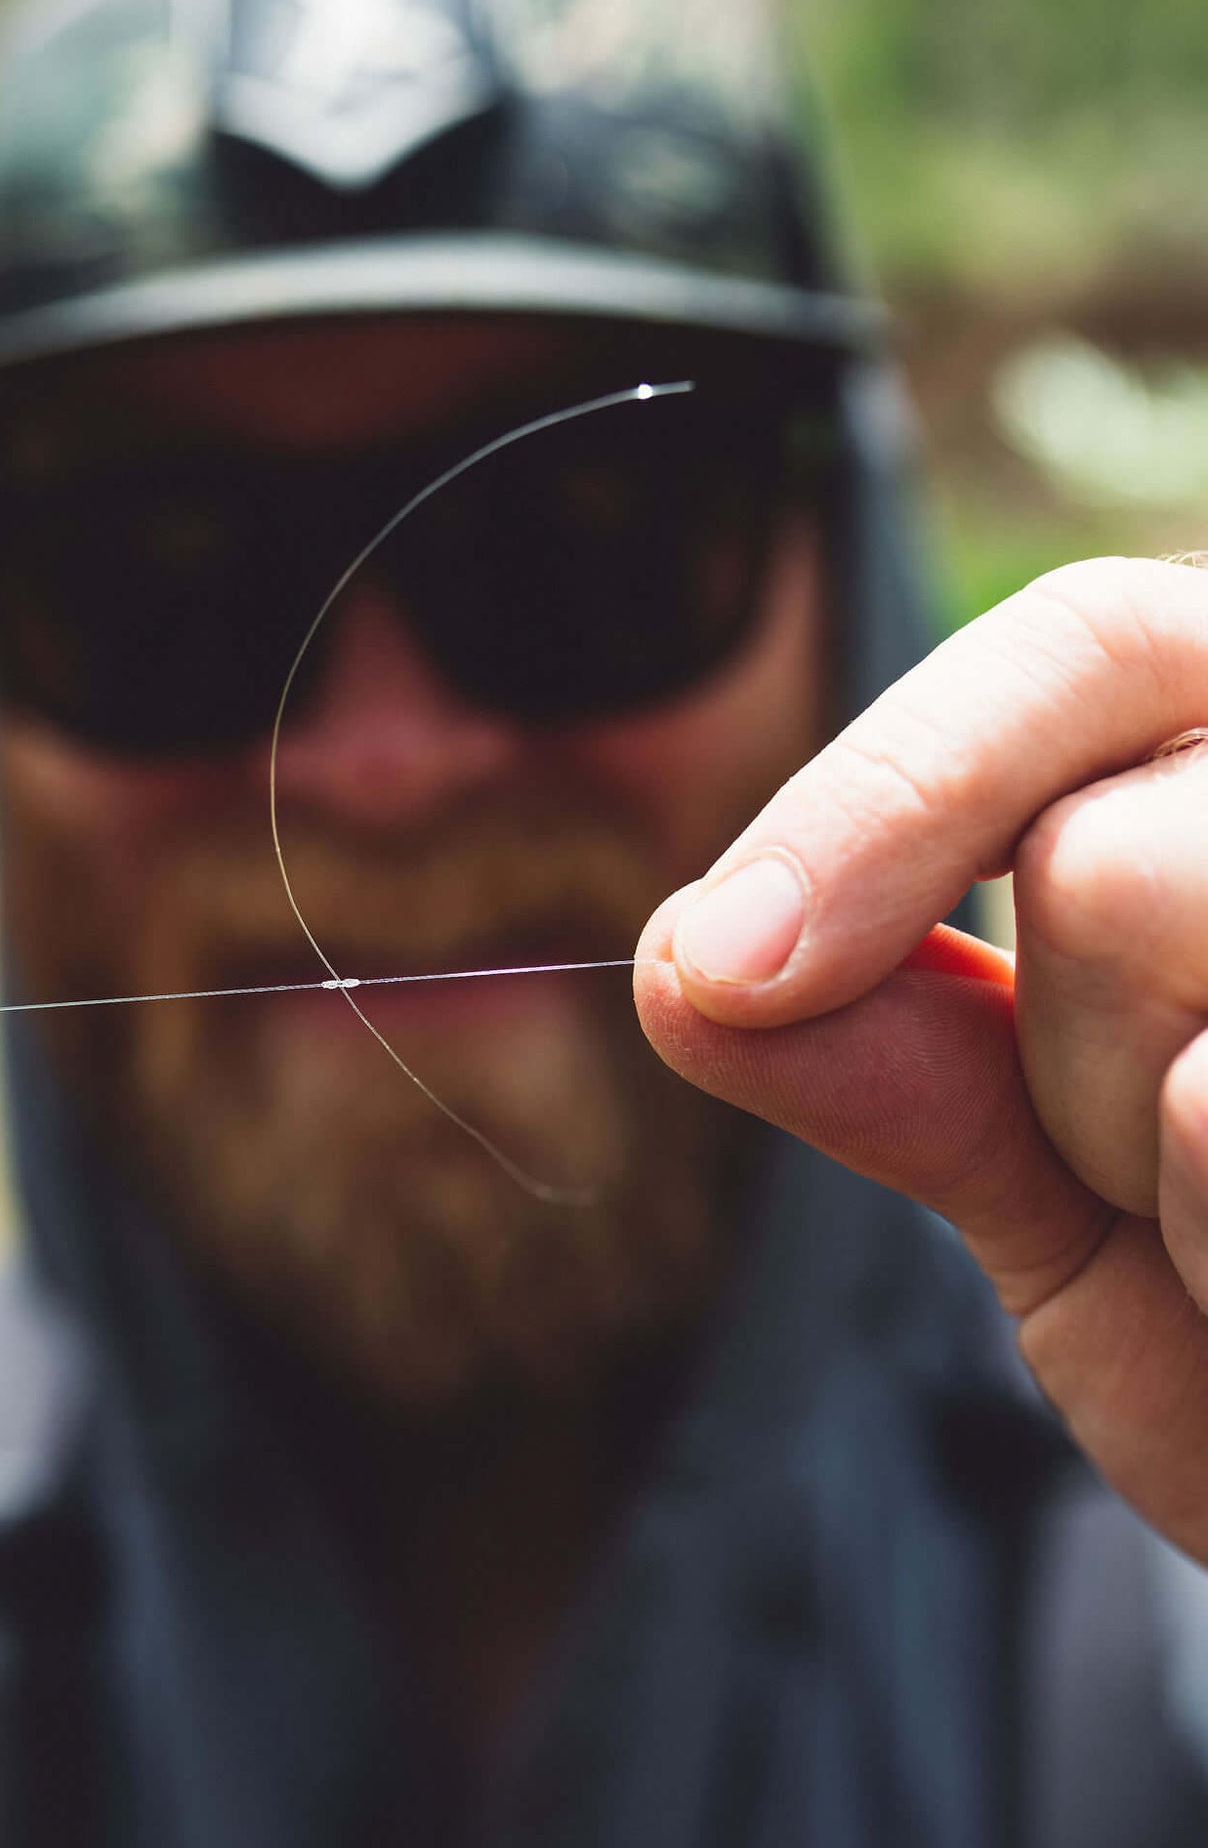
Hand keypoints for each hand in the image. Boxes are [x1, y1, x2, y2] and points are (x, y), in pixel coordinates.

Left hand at [636, 556, 1207, 1561]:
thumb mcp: (1081, 1201)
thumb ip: (908, 1068)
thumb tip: (688, 964)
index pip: (1088, 645)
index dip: (888, 793)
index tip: (722, 967)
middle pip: (1102, 853)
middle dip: (1067, 1071)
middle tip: (1183, 1196)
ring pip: (1168, 939)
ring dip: (1161, 1175)